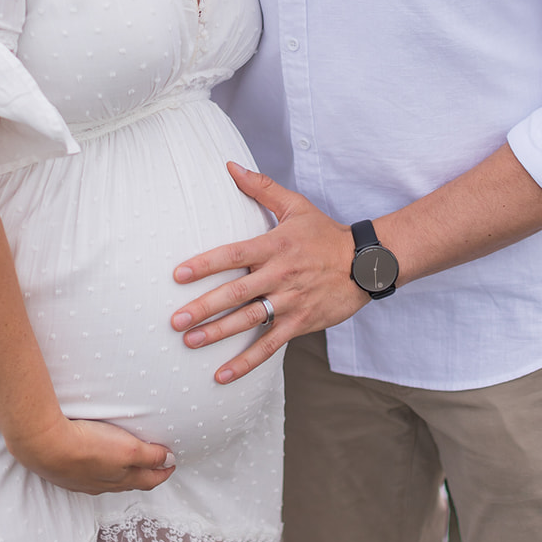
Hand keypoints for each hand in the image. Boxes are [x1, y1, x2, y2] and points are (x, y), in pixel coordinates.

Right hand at [7, 414, 175, 494]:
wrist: (45, 446)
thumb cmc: (87, 446)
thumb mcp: (128, 449)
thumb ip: (150, 456)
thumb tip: (169, 461)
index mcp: (121, 480)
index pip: (148, 480)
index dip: (163, 473)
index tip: (172, 464)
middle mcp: (102, 485)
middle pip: (130, 481)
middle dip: (144, 473)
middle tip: (155, 463)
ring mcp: (82, 480)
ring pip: (109, 478)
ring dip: (122, 471)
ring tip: (127, 461)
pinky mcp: (66, 472)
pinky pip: (89, 473)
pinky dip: (100, 467)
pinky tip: (95, 459)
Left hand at [170, 164, 366, 383]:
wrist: (366, 263)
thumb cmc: (325, 233)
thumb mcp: (296, 206)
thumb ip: (261, 188)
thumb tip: (230, 166)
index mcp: (275, 246)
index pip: (233, 255)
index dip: (205, 265)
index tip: (178, 275)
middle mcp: (279, 275)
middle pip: (236, 294)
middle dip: (204, 308)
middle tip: (176, 320)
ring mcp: (290, 302)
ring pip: (249, 321)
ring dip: (218, 333)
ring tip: (189, 341)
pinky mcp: (300, 322)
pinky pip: (269, 345)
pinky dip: (246, 362)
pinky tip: (222, 375)